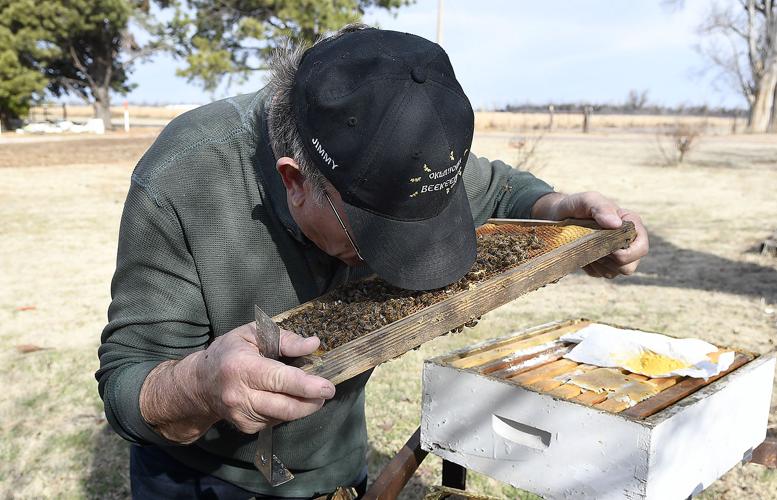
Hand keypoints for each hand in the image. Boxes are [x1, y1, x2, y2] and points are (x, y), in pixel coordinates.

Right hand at [195, 322, 334, 433]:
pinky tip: (286, 397)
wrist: (200, 384)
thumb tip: (313, 344)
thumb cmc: (229, 352)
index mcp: (241, 367)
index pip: (278, 380)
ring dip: (303, 407)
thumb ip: (285, 339)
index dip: (305, 386)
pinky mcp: (246, 427)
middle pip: (285, 406)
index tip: (327, 387)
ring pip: (283, 416)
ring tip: (310, 392)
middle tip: (326, 391)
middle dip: (311, 402)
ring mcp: (242, 415)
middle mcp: (240, 395)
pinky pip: (276, 421)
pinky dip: (288, 410)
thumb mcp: (253, 334)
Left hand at [532, 191, 648, 278]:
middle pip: (629, 266)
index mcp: (631, 225)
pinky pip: (600, 274)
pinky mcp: (602, 265)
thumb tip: (616, 224)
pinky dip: (590, 267)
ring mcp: (616, 255)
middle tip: (592, 246)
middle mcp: (628, 242)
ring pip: (615, 273)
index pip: (641, 248)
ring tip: (586, 247)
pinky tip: (582, 253)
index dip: (626, 253)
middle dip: (609, 261)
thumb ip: (601, 208)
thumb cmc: (576, 205)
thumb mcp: (587, 200)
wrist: (557, 216)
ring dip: (598, 264)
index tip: (605, 244)